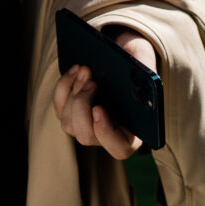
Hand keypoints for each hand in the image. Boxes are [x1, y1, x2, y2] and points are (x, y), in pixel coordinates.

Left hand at [53, 29, 158, 160]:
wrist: (122, 57)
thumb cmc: (139, 65)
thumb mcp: (145, 67)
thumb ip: (143, 77)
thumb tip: (134, 79)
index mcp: (132, 133)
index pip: (119, 148)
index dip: (106, 132)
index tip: (99, 108)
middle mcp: (106, 136)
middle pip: (85, 135)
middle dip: (84, 105)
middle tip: (92, 81)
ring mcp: (85, 126)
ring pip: (68, 123)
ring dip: (74, 92)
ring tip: (85, 70)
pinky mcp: (70, 114)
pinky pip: (59, 106)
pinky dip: (64, 86)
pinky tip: (75, 70)